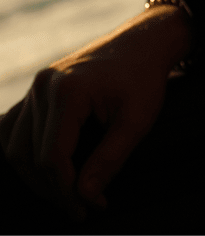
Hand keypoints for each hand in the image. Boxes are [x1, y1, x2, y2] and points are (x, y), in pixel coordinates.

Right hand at [0, 4, 191, 221]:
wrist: (143, 42)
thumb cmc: (143, 78)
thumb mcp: (137, 121)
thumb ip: (110, 160)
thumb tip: (85, 197)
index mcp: (68, 91)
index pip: (52, 157)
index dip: (69, 191)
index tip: (92, 207)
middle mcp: (45, 85)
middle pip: (30, 155)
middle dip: (53, 188)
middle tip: (82, 206)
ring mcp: (39, 85)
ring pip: (16, 144)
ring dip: (35, 174)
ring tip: (67, 191)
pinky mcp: (40, 88)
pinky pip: (16, 126)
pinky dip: (25, 151)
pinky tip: (47, 169)